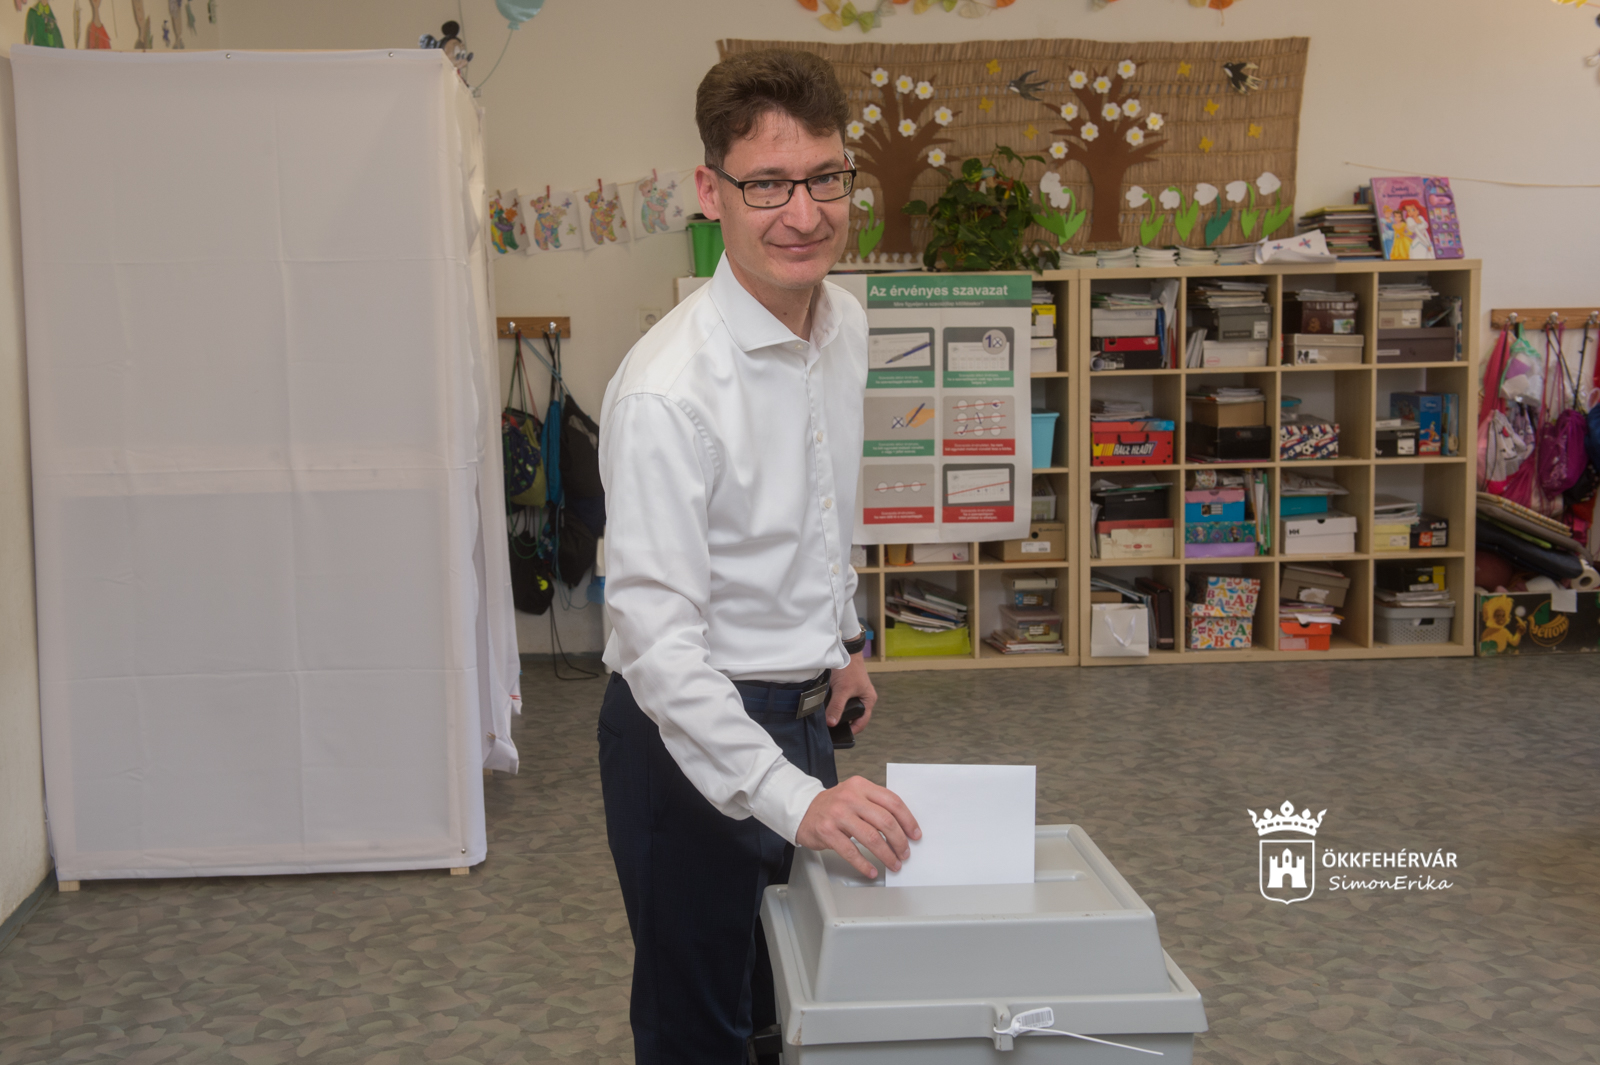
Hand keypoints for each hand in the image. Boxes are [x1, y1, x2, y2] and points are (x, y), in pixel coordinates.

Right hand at [796, 776, 920, 878]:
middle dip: (899, 841)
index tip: (915, 834)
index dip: (908, 820)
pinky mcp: (827, 832)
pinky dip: (864, 864)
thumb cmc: (833, 805)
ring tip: (893, 863)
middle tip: (904, 853)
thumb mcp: (855, 795)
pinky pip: (851, 851)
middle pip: (885, 821)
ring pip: (871, 838)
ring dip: (886, 854)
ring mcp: (838, 814)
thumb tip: (902, 827)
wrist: (802, 810)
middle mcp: (850, 797)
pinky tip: (872, 870)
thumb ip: (875, 805)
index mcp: (861, 786)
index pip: (892, 802)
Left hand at [825, 651, 875, 734]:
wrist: (845, 650)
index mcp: (868, 700)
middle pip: (853, 716)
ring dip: (836, 713)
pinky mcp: (845, 688)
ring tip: (827, 718)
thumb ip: (837, 707)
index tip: (839, 735)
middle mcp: (863, 698)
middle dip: (842, 722)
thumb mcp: (843, 690)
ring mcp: (854, 693)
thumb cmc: (850, 668)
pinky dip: (833, 704)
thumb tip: (831, 723)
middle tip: (830, 728)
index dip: (851, 730)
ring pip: (845, 709)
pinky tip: (825, 707)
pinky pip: (839, 701)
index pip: (862, 722)